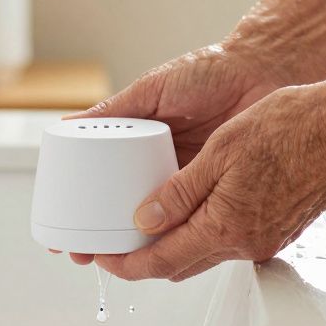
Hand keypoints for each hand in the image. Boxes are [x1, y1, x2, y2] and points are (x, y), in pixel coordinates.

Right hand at [51, 41, 294, 263]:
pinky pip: (193, 213)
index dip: (83, 207)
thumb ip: (115, 110)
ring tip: (118, 258)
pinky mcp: (216, 185)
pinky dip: (179, 230)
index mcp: (141, 141)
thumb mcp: (153, 90)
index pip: (104, 181)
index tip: (65, 228)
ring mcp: (189, 177)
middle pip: (128, 208)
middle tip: (83, 252)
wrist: (260, 68)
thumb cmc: (208, 70)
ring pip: (160, 219)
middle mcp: (162, 163)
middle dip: (104, 235)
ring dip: (138, 242)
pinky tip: (162, 242)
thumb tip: (69, 123)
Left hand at [93, 75, 325, 281]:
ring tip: (150, 219)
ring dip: (177, 242)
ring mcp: (267, 238)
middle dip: (146, 257)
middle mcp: (248, 243)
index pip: (162, 260)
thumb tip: (145, 219)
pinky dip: (206, 230)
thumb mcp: (221, 151)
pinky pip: (232, 238)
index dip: (127, 262)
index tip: (104, 257)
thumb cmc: (292, 127)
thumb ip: (179, 192)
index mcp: (227, 226)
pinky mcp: (280, 227)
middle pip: (182, 263)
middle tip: (119, 241)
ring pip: (207, 251)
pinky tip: (197, 206)